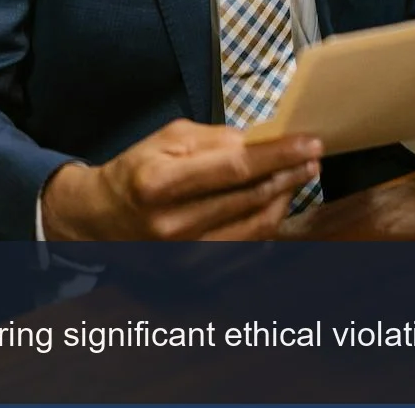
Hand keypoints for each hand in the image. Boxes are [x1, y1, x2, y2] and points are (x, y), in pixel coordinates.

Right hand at [41, 120, 322, 240]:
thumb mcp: (165, 140)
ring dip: (284, 198)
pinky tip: (273, 202)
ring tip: (296, 175)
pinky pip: (248, 247)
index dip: (278, 155)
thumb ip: (214, 139)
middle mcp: (173, 225)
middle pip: (250, 198)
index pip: (235, 168)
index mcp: (159, 184)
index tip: (310, 142)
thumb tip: (259, 142)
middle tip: (313, 156)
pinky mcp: (195, 274)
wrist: (101, 221)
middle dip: (289, 173)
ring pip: (257, 227)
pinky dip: (267, 222)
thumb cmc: (136, 172)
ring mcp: (185, 256)